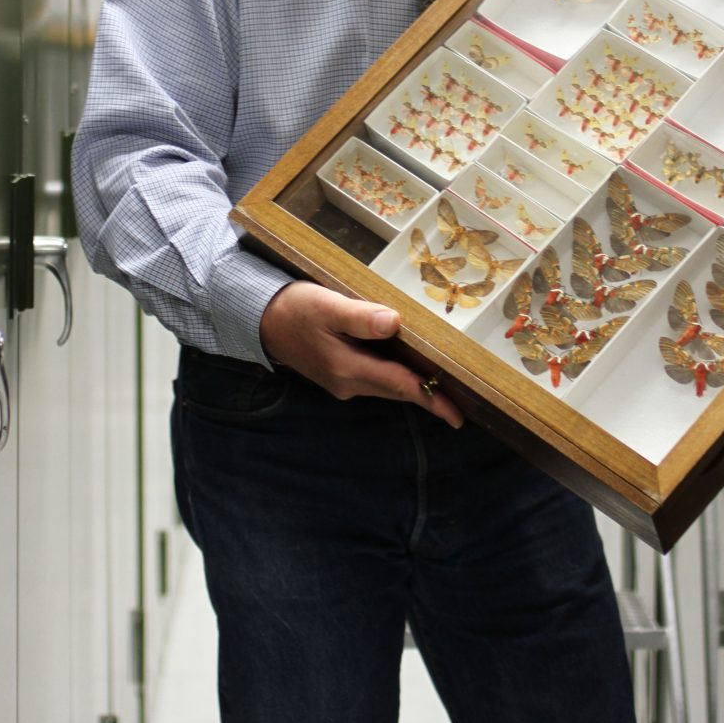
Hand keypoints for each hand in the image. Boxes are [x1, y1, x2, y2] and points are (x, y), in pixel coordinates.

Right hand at [260, 280, 463, 428]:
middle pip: (398, 390)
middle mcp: (348, 382)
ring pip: (387, 386)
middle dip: (429, 396)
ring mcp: (343, 381)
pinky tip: (409, 365)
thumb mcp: (326, 306)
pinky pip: (376, 378)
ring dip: (413, 386)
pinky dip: (397, 376)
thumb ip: (359, 317)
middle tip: (462, 400)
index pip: (401, 386)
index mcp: (349, 369)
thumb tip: (394, 323)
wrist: (261, 320)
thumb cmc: (295, 309)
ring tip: (443, 384)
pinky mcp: (339, 373)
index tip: (457, 416)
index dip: (431, 400)